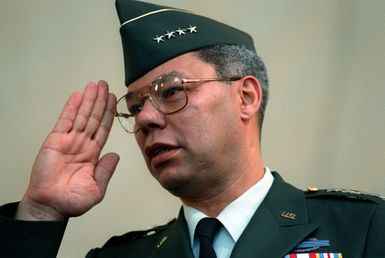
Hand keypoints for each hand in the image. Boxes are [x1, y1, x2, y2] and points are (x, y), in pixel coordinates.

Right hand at [16, 81, 118, 220]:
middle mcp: (82, 144)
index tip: (113, 99)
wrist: (51, 206)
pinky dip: (71, 108)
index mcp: (93, 154)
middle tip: (105, 85)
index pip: (103, 128)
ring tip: (94, 85)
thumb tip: (115, 155)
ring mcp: (69, 141)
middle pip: (94, 118)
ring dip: (88, 100)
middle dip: (100, 101)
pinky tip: (77, 96)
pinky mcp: (55, 141)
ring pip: (81, 116)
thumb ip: (106, 170)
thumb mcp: (97, 188)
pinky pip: (65, 121)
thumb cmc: (72, 201)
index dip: (109, 113)